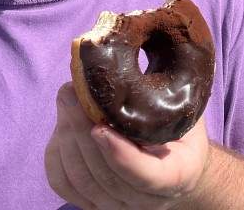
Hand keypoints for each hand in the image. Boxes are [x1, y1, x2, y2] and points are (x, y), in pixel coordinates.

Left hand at [45, 83, 209, 209]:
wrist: (179, 162)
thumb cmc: (182, 127)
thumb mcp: (186, 109)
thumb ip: (167, 93)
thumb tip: (128, 49)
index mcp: (176, 176)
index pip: (145, 176)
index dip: (119, 154)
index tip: (99, 127)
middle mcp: (146, 202)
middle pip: (104, 177)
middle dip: (80, 131)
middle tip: (71, 91)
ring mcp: (117, 207)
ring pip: (80, 180)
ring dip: (66, 136)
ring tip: (67, 98)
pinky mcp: (92, 204)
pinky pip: (64, 182)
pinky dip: (57, 151)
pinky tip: (63, 123)